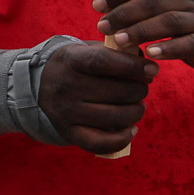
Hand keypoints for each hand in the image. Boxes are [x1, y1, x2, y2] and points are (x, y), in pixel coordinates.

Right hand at [35, 39, 154, 152]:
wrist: (40, 84)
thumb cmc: (79, 66)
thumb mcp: (92, 50)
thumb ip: (119, 54)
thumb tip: (148, 69)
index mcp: (71, 60)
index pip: (103, 61)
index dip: (132, 65)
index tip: (153, 70)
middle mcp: (65, 86)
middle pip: (118, 92)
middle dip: (140, 91)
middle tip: (140, 89)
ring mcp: (65, 111)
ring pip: (116, 118)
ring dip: (136, 112)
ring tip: (137, 106)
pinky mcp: (68, 132)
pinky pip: (101, 143)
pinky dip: (123, 139)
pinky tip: (132, 129)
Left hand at [95, 0, 193, 64]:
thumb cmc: (178, 15)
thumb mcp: (157, 1)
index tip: (97, 5)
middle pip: (154, 2)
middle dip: (124, 14)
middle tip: (102, 27)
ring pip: (170, 21)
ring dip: (141, 30)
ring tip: (119, 41)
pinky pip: (189, 44)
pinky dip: (168, 49)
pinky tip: (150, 54)